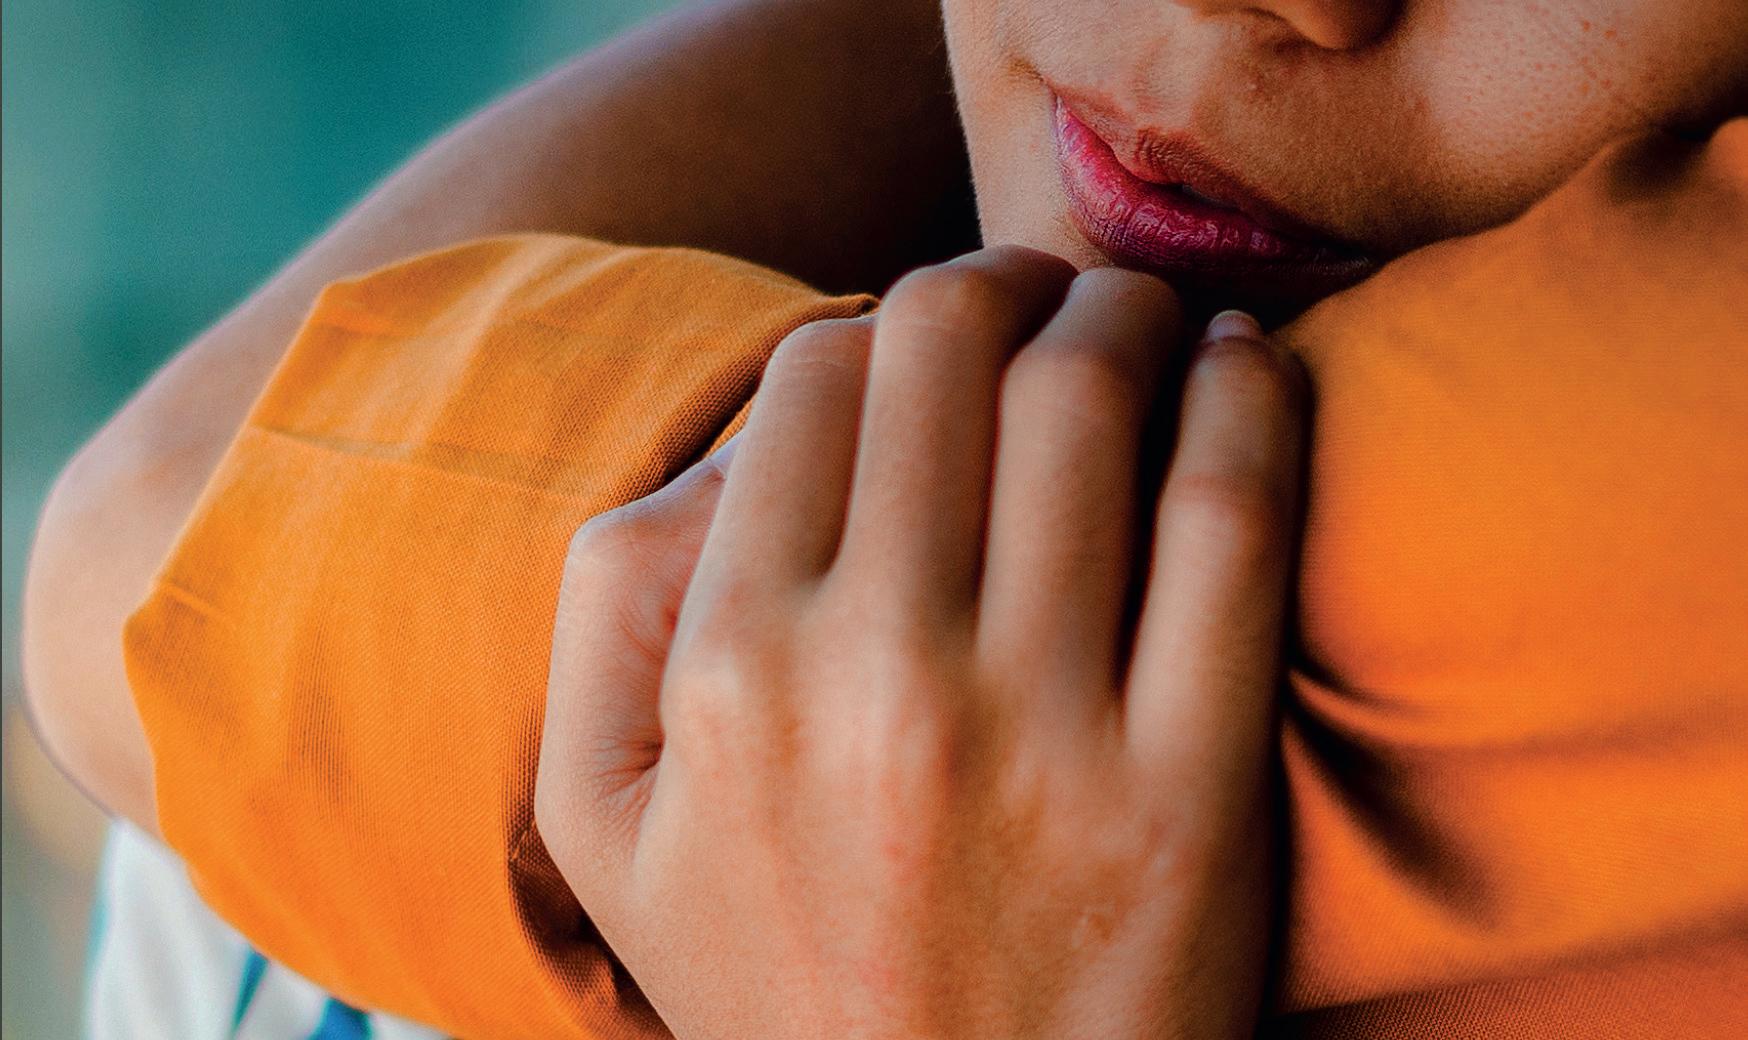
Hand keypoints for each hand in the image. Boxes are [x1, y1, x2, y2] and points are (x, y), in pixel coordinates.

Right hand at [537, 246, 1308, 1038]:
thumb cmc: (784, 981)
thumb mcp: (608, 825)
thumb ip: (609, 613)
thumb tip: (736, 440)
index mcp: (729, 669)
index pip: (816, 377)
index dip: (881, 322)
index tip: (933, 344)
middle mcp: (875, 676)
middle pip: (951, 348)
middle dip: (1005, 281)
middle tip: (1046, 299)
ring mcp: (1041, 729)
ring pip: (1091, 398)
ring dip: (1129, 309)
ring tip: (1145, 318)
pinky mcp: (1193, 787)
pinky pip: (1233, 514)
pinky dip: (1247, 396)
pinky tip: (1242, 368)